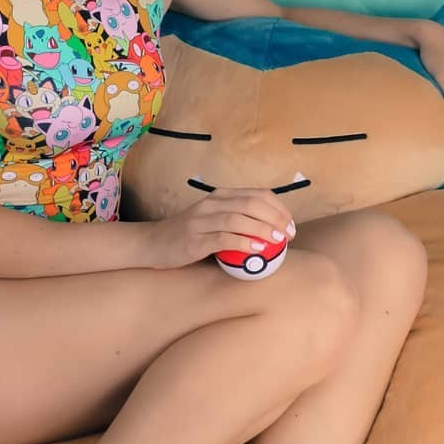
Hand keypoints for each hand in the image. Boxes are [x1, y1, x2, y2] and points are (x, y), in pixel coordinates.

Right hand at [145, 188, 296, 270]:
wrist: (153, 244)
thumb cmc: (189, 236)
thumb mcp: (214, 221)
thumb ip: (238, 220)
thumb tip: (273, 232)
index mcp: (220, 197)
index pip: (258, 195)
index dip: (279, 208)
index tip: (291, 225)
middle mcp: (211, 204)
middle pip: (251, 204)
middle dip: (276, 218)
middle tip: (289, 235)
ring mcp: (201, 220)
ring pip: (238, 219)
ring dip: (262, 229)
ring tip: (278, 241)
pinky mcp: (194, 238)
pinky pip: (222, 238)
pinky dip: (242, 242)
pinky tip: (255, 249)